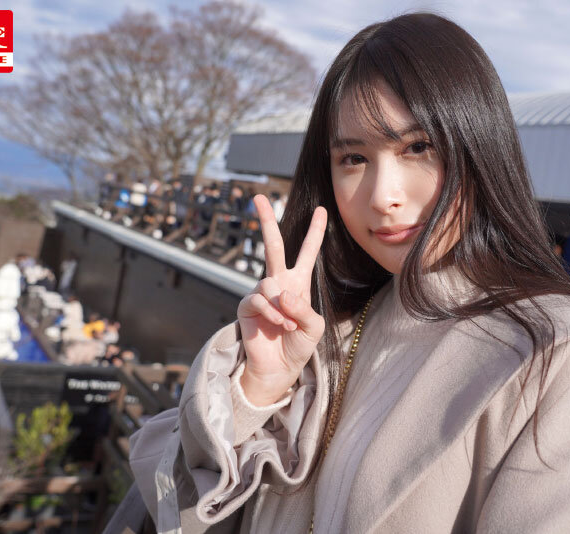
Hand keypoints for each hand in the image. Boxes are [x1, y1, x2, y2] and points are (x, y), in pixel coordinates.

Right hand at [236, 194, 326, 405]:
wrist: (279, 368)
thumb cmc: (298, 345)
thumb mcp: (314, 327)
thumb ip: (304, 309)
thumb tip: (282, 293)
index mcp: (298, 283)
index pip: (307, 252)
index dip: (315, 232)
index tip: (321, 209)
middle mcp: (278, 283)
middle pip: (273, 245)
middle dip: (266, 220)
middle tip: (259, 197)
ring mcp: (261, 293)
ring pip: (268, 283)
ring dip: (282, 306)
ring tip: (288, 324)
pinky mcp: (247, 307)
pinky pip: (259, 300)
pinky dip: (272, 314)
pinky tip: (279, 324)